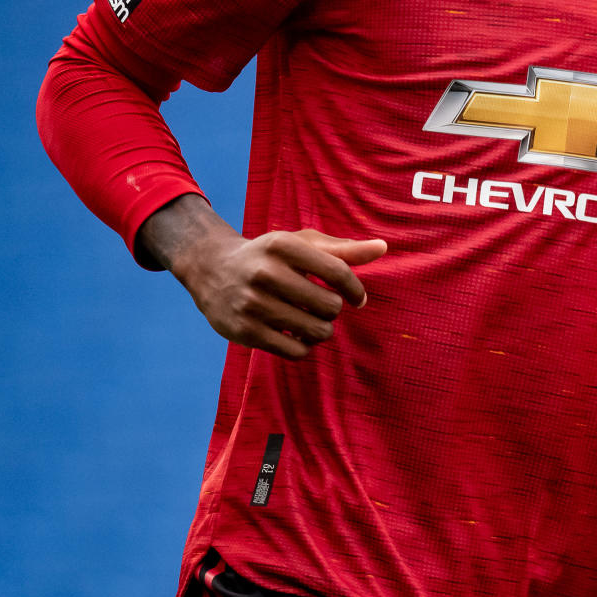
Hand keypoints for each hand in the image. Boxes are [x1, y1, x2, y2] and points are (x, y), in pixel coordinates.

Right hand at [138, 194, 387, 362]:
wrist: (212, 268)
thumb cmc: (270, 255)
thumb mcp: (301, 243)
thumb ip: (343, 248)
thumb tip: (383, 248)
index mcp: (283, 245)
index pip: (337, 272)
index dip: (355, 289)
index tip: (358, 298)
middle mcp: (265, 272)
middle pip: (329, 305)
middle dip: (333, 310)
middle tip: (323, 306)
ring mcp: (252, 304)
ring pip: (315, 331)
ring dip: (322, 330)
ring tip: (313, 321)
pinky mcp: (244, 332)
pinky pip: (295, 352)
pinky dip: (305, 347)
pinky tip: (298, 335)